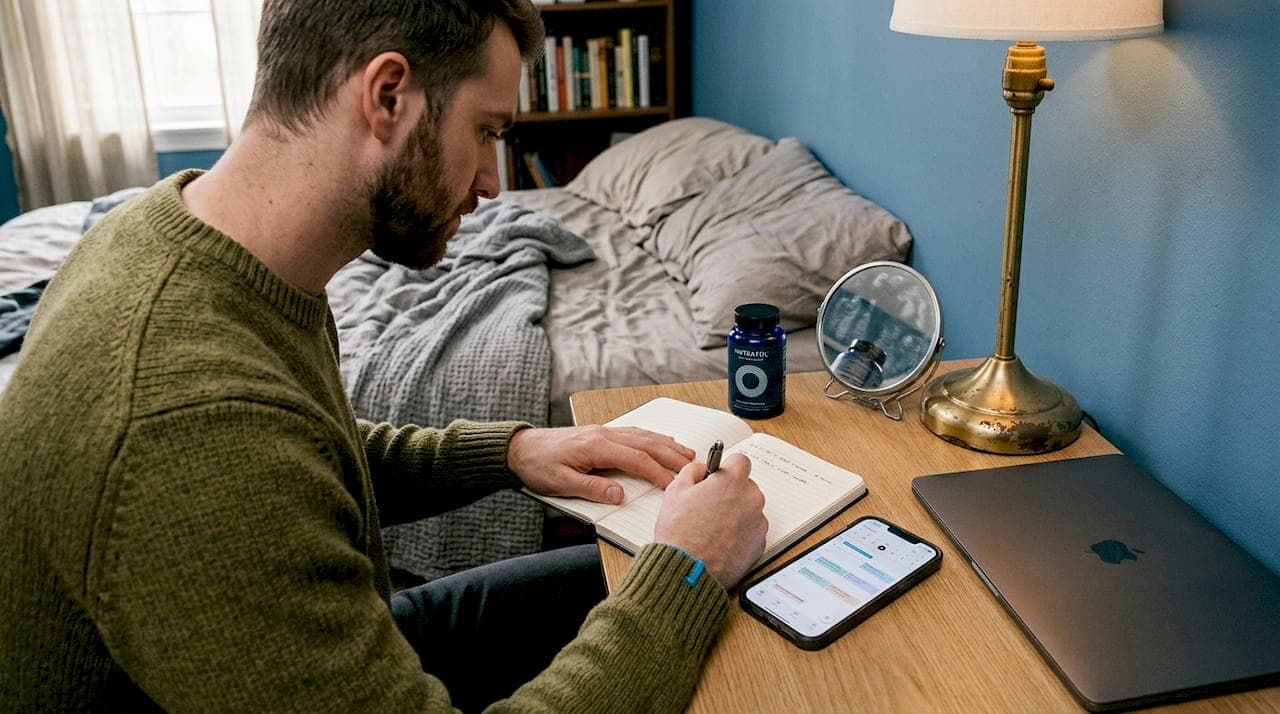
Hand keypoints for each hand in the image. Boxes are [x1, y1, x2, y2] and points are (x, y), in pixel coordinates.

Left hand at [507, 425, 694, 504]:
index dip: (658, 472)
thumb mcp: (561, 483)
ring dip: (665, 444)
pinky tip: (660, 440)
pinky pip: (632, 432)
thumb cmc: (538, 466)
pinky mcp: (599, 433)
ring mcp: (602, 431)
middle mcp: (603, 435)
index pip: (636, 459)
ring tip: (685, 453)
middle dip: (671, 455)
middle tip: (692, 466)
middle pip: (646, 444)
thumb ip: (592, 488)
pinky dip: (651, 437)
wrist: (520, 448)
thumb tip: (620, 495)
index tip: (674, 484)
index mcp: (596, 447)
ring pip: (642, 435)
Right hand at [653, 453, 766, 588]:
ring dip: (736, 513)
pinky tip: (720, 540)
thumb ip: (692, 471)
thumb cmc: (680, 533)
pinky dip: (739, 533)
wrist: (688, 570)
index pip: (740, 460)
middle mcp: (751, 499)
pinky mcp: (759, 544)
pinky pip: (751, 530)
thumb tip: (701, 469)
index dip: (726, 468)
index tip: (717, 476)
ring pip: (749, 509)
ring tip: (712, 527)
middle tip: (709, 505)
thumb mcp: (676, 490)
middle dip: (730, 492)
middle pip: (745, 485)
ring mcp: (758, 522)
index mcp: (733, 481)